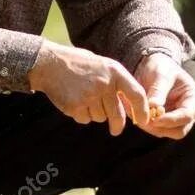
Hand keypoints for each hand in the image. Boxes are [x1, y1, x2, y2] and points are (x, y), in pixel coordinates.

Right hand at [28, 40, 148, 135]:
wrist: (50, 64)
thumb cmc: (79, 65)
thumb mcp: (103, 66)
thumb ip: (117, 83)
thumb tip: (132, 107)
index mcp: (115, 72)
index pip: (137, 95)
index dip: (142, 110)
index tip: (144, 121)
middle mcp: (105, 84)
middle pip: (118, 114)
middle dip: (117, 125)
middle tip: (116, 130)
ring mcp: (90, 96)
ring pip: (100, 118)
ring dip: (94, 113)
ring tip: (83, 97)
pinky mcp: (76, 106)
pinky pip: (85, 119)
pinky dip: (81, 115)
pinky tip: (74, 100)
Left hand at [132, 53, 194, 139]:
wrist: (154, 67)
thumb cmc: (161, 67)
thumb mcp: (161, 74)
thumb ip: (158, 90)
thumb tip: (153, 107)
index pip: (187, 115)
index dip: (171, 120)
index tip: (153, 119)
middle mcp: (190, 112)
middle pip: (179, 131)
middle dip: (160, 127)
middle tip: (143, 119)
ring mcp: (178, 120)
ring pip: (166, 133)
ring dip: (151, 128)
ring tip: (137, 113)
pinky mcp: (166, 123)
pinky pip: (156, 130)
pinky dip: (146, 125)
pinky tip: (136, 113)